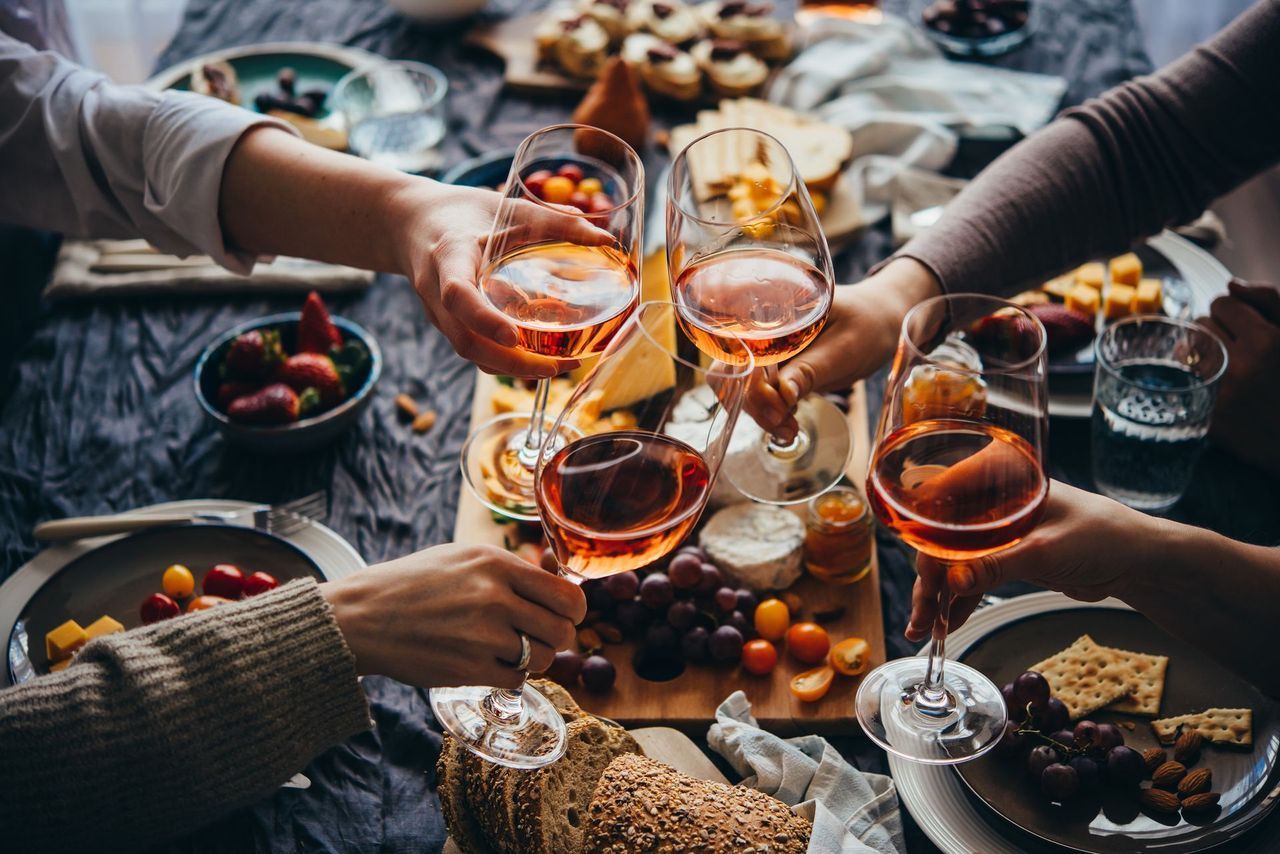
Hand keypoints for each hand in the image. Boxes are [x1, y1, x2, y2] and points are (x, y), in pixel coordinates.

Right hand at [322, 544, 585, 688]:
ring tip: (508, 648)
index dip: (573, 611)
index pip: (567, 595)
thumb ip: (510, 570)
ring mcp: (483, 636)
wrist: (363, 616)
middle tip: (539, 636)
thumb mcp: (463, 557)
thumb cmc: (414, 584)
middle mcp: (495, 597)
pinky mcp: (470, 669)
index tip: (566, 615)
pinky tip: (491, 662)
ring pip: (543, 658)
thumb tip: (557, 584)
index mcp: (496, 563)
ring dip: (533, 658)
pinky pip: (517, 680)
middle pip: (562, 631)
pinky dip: (510, 675)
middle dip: (556, 637)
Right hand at [391, 181, 613, 376]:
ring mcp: (438, 313)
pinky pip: (473, 350)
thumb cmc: (463, 212)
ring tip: (558, 367)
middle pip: (465, 341)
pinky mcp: (447, 324)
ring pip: (469, 352)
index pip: (457, 296)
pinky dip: (504, 362)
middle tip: (558, 366)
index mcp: (448, 256)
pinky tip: (538, 360)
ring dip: (511, 368)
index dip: (484, 320)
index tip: (514, 336)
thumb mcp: (507, 207)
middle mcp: (436, 291)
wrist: (412, 222)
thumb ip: (554, 221)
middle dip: (511, 363)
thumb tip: (605, 238)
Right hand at [744, 257, 939, 441]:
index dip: (749, 380)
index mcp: (773, 309)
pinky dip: (768, 413)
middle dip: (753, 403)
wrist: (880, 323)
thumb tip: (782, 395)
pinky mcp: (774, 369)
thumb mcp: (845, 348)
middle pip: (732, 370)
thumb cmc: (868, 325)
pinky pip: (758, 393)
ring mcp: (766, 350)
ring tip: (790, 430)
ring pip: (741, 387)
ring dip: (760, 413)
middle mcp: (761, 328)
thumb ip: (812, 370)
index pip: (740, 347)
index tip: (777, 406)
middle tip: (784, 425)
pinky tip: (788, 424)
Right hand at [905, 481, 1151, 641]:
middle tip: (923, 615)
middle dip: (929, 578)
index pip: (942, 502)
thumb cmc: (1102, 537)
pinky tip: (946, 622)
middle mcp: (991, 497)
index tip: (922, 575)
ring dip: (938, 594)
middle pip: (941, 537)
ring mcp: (996, 528)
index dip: (924, 538)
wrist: (1137, 561)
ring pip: (952, 560)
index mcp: (999, 477)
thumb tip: (952, 583)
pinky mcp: (1005, 554)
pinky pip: (970, 576)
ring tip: (926, 629)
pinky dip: (958, 599)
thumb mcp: (1045, 550)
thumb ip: (997, 564)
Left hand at [1198, 279, 1279, 474]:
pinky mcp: (1207, 416)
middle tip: (1236, 347)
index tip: (1243, 325)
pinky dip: (1193, 375)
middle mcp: (1240, 365)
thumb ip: (1269, 301)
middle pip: (1199, 324)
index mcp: (1269, 342)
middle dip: (1215, 331)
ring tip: (1224, 363)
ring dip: (1200, 351)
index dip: (1232, 312)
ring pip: (1185, 349)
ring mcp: (1220, 392)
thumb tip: (1231, 284)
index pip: (1222, 303)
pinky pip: (1182, 378)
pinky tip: (1212, 382)